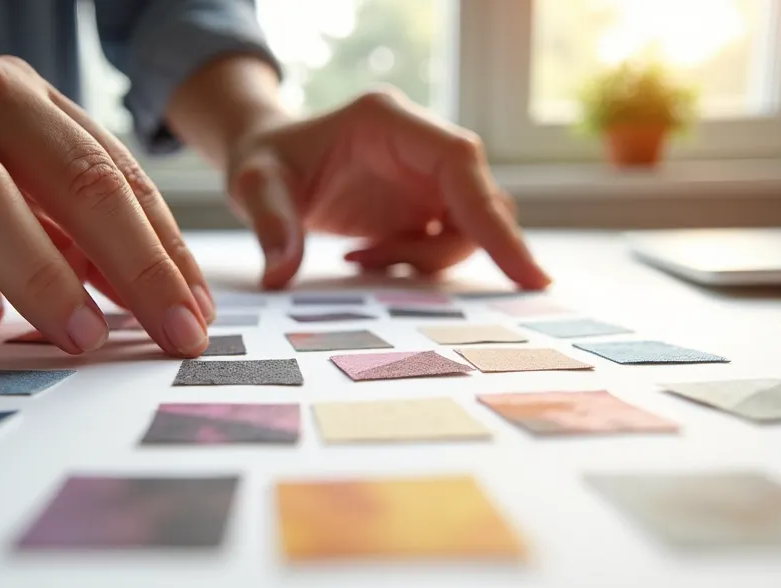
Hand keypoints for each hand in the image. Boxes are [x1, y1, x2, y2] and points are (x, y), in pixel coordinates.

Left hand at [225, 89, 551, 289]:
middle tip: (381, 263)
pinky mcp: (425, 203)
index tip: (526, 274)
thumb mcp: (254, 186)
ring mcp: (427, 175)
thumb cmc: (263, 163)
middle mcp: (420, 144)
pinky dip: (416, 262)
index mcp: (390, 121)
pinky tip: (366, 256)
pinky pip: (448, 240)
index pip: (461, 164)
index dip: (495, 219)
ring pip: (468, 227)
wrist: (267, 161)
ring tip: (361, 256)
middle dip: (445, 248)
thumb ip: (270, 224)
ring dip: (422, 258)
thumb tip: (279, 274)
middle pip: (478, 201)